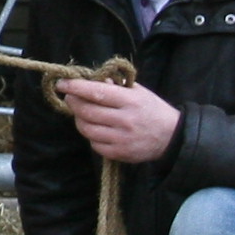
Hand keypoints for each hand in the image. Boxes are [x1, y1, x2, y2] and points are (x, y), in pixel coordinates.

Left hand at [54, 74, 179, 162]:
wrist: (171, 137)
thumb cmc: (152, 109)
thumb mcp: (138, 91)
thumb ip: (116, 85)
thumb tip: (91, 80)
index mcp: (130, 101)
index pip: (97, 92)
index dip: (76, 87)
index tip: (62, 83)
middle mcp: (124, 120)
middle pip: (87, 111)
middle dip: (73, 102)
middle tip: (70, 97)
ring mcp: (121, 139)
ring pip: (87, 129)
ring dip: (79, 120)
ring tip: (83, 113)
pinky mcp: (119, 154)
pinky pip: (94, 144)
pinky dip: (91, 136)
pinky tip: (96, 129)